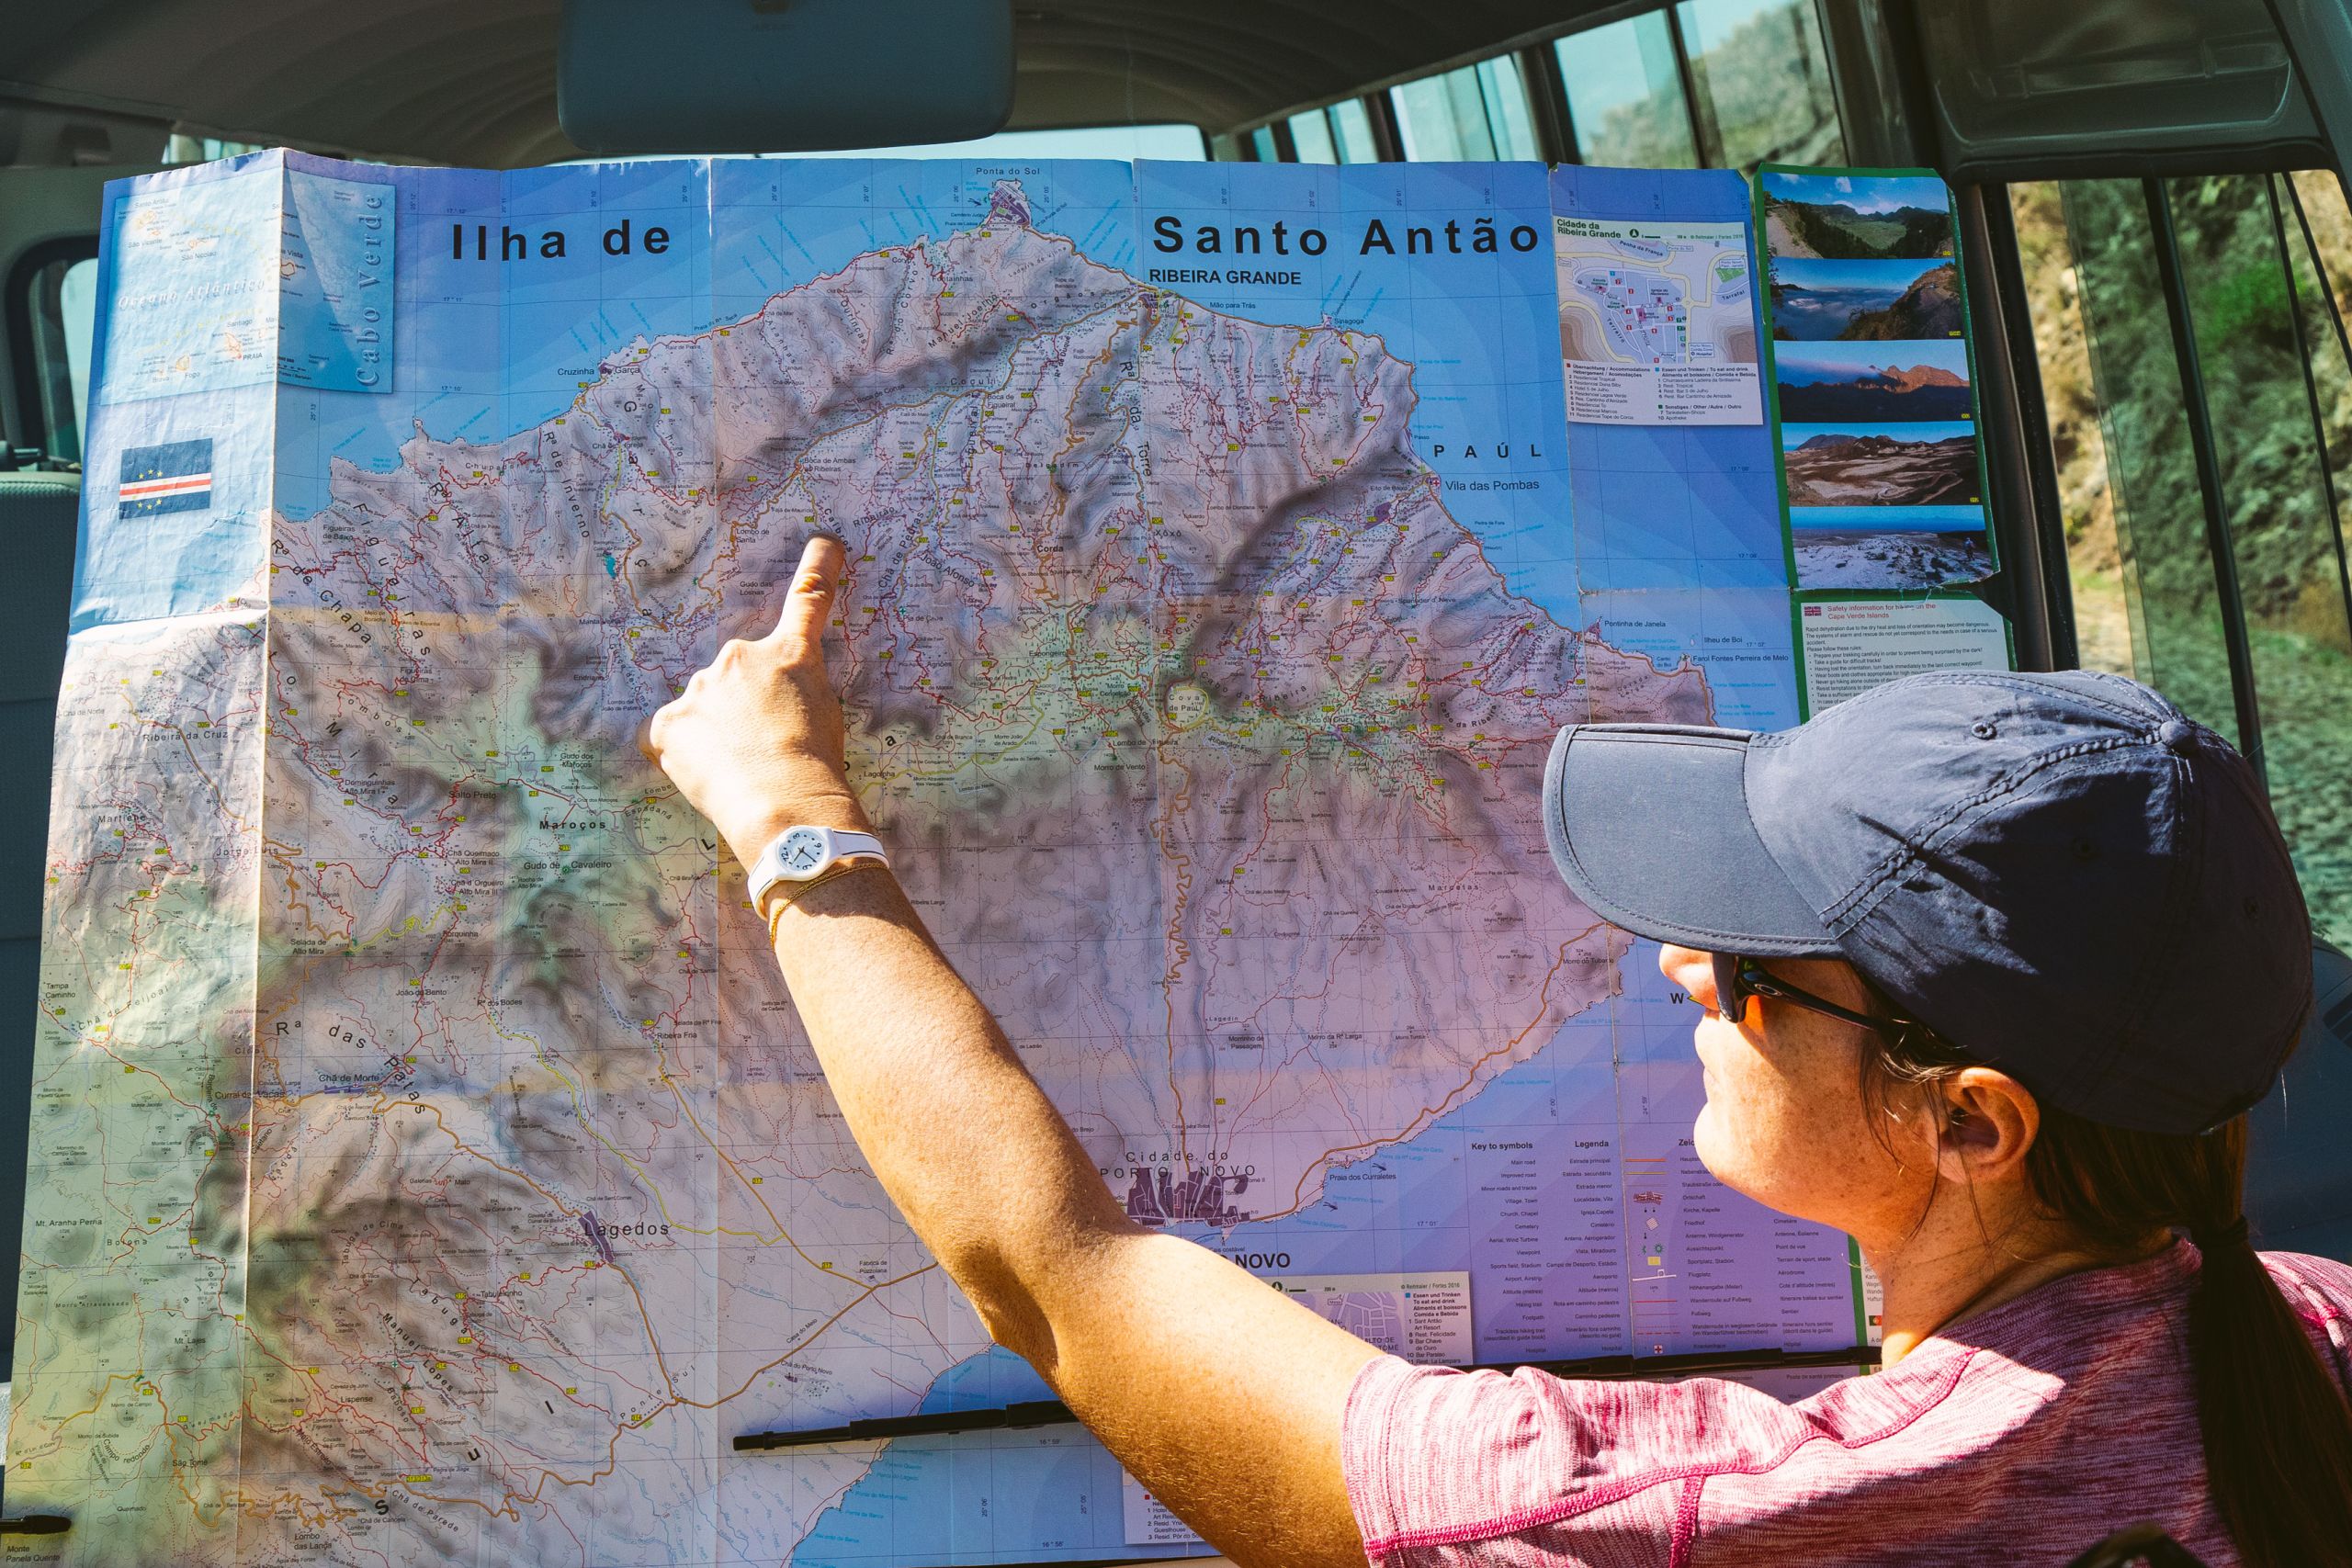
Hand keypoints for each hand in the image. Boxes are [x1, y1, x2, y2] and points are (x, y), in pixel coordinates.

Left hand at [642, 536, 869, 865]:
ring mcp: (699, 688)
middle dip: (742, 706)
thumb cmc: (816, 771)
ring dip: (714, 732)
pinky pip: (671, 735)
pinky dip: (684, 753)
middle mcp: (740, 658)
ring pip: (702, 707)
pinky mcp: (668, 723)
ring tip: (739, 772)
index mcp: (790, 656)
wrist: (786, 808)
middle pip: (734, 675)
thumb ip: (795, 693)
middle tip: (761, 750)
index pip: (808, 602)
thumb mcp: (826, 719)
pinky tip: (709, 776)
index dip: (819, 569)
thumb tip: (771, 705)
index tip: (824, 543)